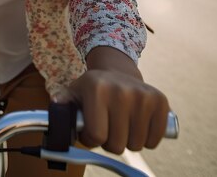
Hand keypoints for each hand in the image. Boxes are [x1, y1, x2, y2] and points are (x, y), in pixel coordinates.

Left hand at [54, 69, 169, 153]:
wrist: (118, 71)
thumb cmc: (93, 89)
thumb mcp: (74, 92)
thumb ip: (62, 103)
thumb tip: (55, 109)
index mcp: (96, 88)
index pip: (96, 135)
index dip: (91, 139)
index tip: (91, 131)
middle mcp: (120, 90)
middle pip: (117, 144)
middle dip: (110, 141)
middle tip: (108, 127)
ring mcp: (142, 95)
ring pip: (136, 145)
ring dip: (128, 141)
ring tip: (121, 124)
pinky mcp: (160, 101)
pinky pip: (154, 140)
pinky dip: (146, 139)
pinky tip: (137, 124)